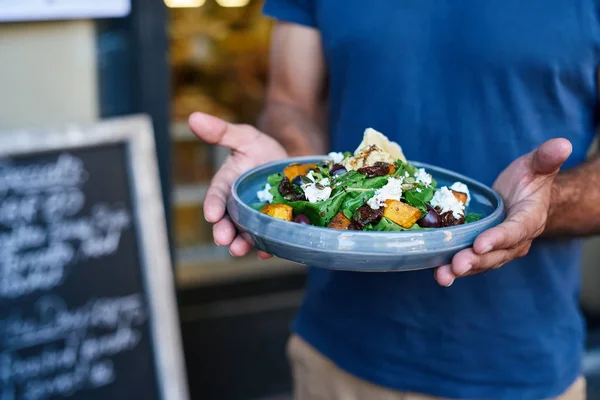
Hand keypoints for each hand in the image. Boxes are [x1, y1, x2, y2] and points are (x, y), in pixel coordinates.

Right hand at [188, 112, 286, 257]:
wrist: (291, 164)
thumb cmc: (262, 151)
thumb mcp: (245, 137)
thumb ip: (222, 132)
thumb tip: (194, 117)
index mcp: (227, 186)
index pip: (217, 196)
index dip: (213, 205)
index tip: (210, 214)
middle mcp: (238, 207)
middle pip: (228, 221)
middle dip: (224, 231)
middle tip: (223, 239)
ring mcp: (256, 219)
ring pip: (246, 234)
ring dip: (242, 243)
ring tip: (239, 250)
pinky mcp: (274, 227)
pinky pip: (270, 240)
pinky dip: (268, 248)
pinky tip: (268, 253)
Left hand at [434, 138, 572, 286]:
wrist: (524, 197)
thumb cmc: (529, 180)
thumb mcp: (536, 165)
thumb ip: (546, 158)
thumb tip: (563, 144)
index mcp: (530, 219)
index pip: (515, 231)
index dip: (498, 238)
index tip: (480, 244)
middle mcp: (516, 241)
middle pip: (496, 254)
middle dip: (475, 261)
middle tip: (456, 265)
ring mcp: (498, 249)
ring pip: (481, 263)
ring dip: (461, 270)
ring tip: (442, 276)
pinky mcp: (482, 251)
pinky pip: (469, 262)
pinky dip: (453, 268)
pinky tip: (437, 273)